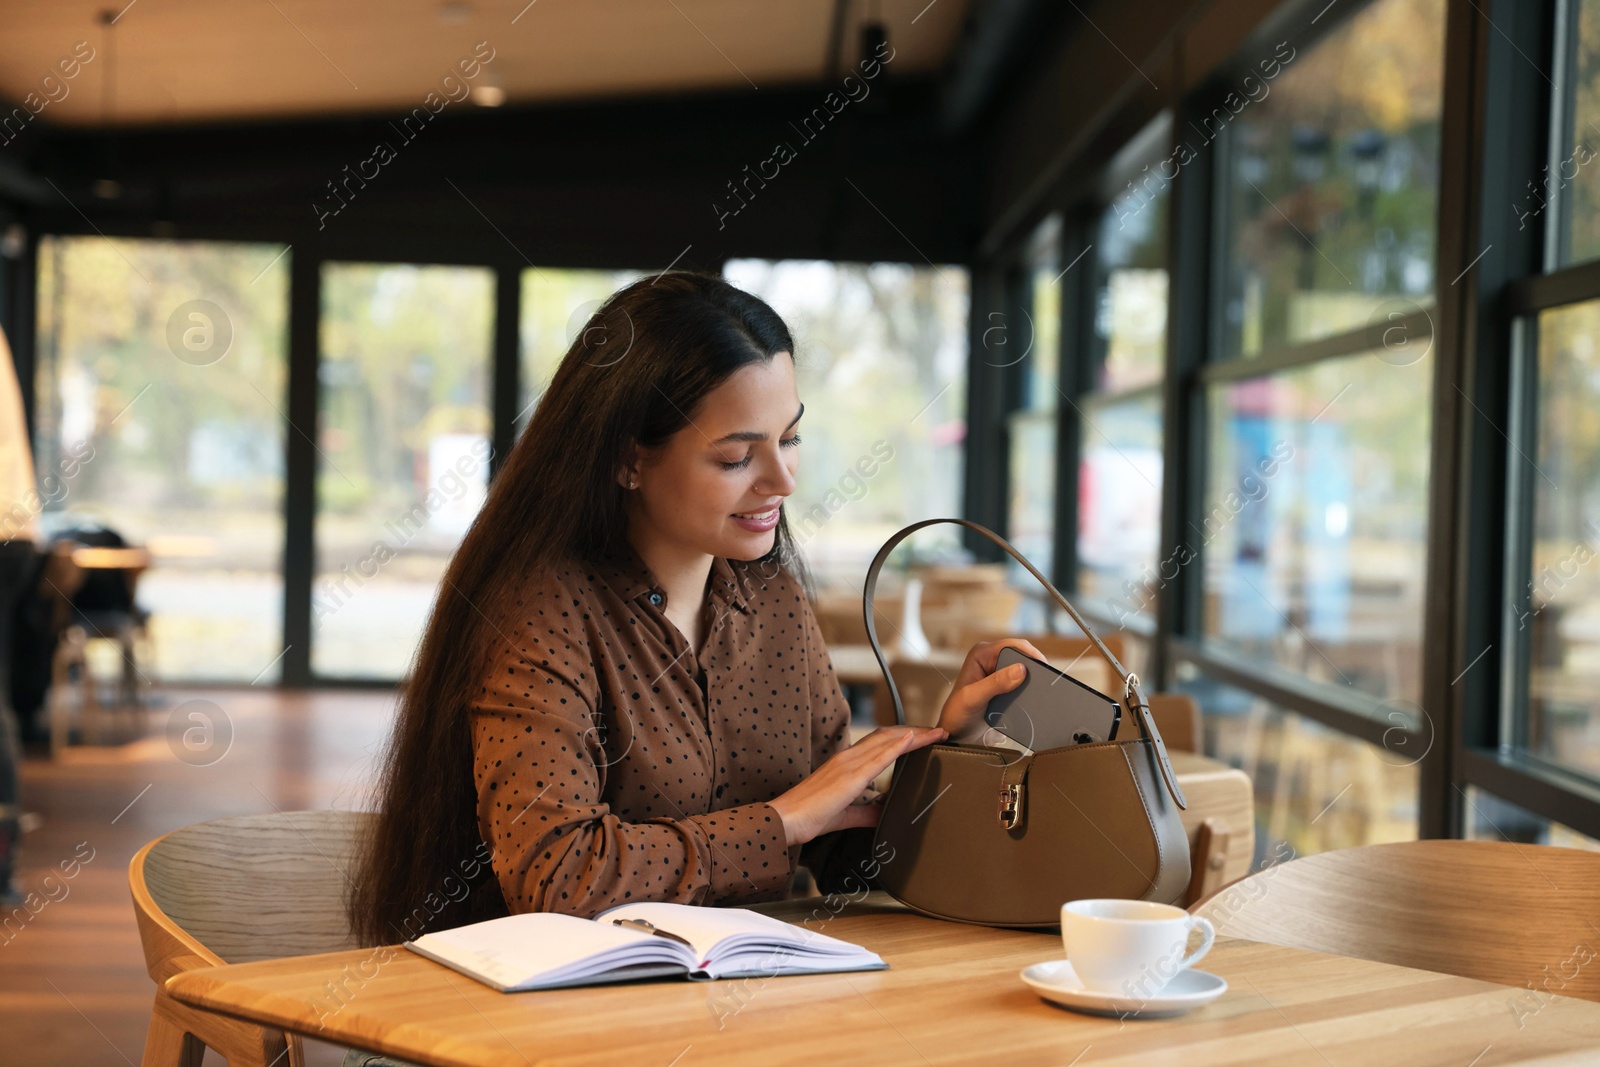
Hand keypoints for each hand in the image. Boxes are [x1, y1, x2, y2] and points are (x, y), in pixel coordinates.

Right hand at [768, 725, 947, 845]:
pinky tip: (912, 739)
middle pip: (887, 736)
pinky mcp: (849, 777)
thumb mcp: (846, 814)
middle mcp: (848, 758)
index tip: (923, 737)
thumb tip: (885, 813)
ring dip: (914, 735)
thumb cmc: (810, 816)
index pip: (879, 743)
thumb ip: (866, 812)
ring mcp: (848, 765)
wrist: (787, 820)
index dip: (902, 738)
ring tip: (936, 733)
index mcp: (845, 764)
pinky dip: (897, 746)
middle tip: (938, 731)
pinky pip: (878, 757)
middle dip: (915, 732)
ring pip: (887, 741)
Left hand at [934, 638, 1050, 740]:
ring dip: (1033, 677)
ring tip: (1043, 688)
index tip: (1043, 667)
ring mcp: (999, 672)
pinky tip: (1035, 696)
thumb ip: (995, 683)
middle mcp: (990, 659)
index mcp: (981, 654)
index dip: (1030, 653)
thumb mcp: (973, 698)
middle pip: (1021, 655)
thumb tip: (1020, 669)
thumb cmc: (957, 713)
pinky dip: (1030, 687)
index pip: (1011, 645)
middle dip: (1034, 665)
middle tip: (1045, 680)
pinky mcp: (1005, 685)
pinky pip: (1023, 682)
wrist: (957, 733)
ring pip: (1024, 668)